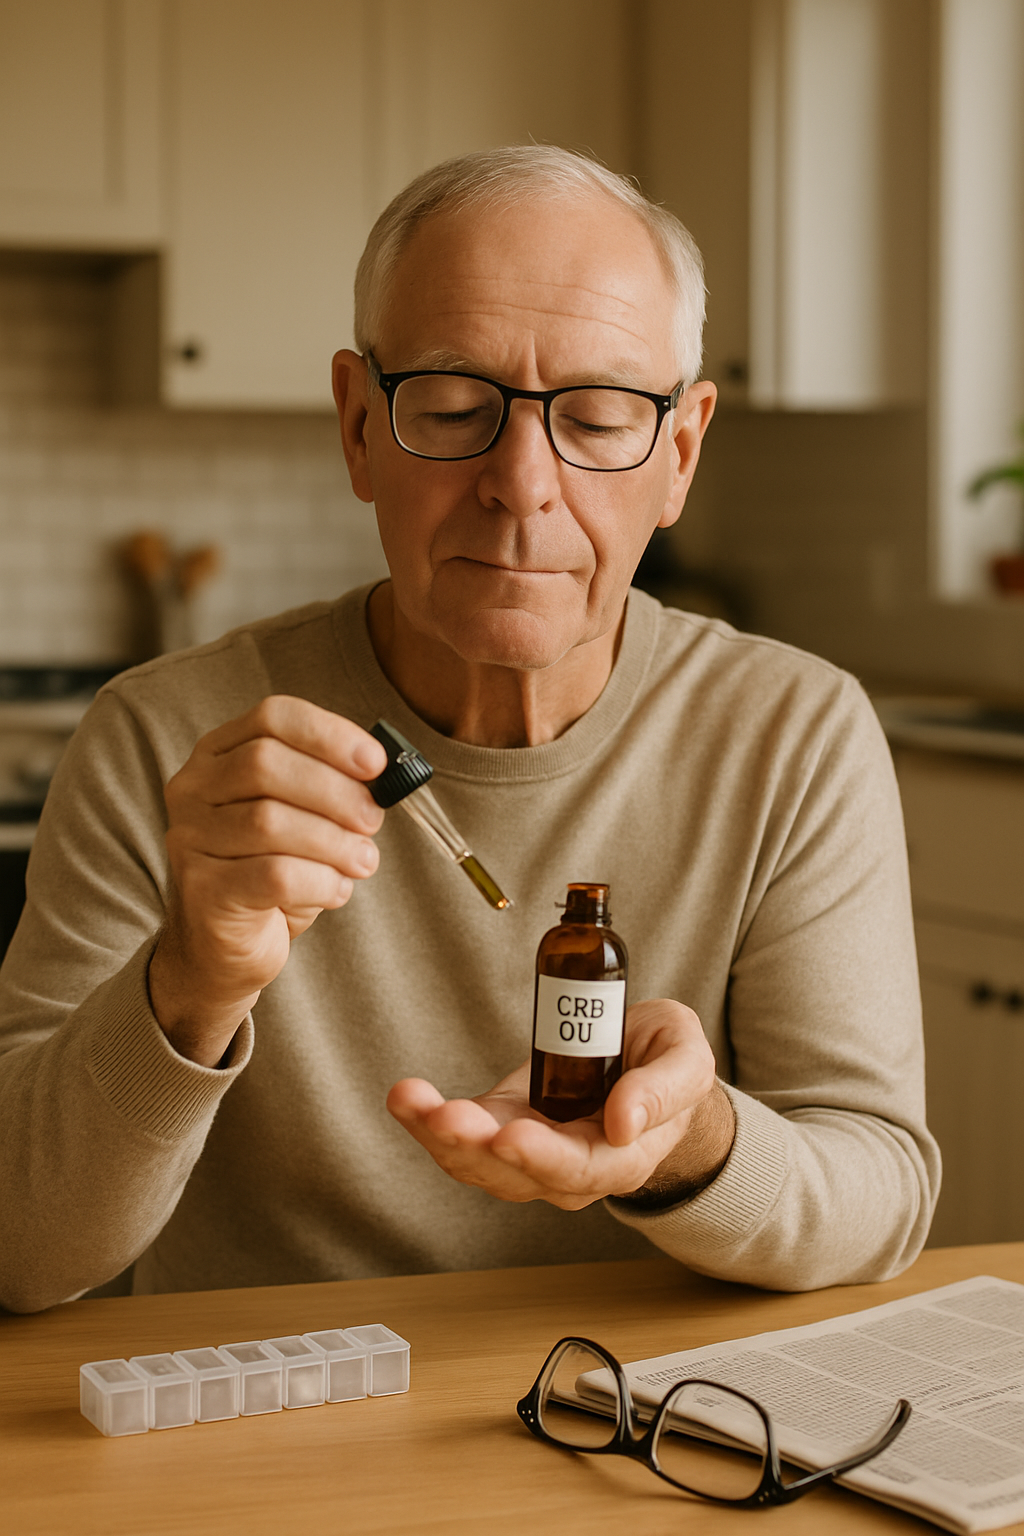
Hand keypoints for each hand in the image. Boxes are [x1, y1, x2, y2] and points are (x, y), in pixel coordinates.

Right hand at [150, 697, 386, 1065]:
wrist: (225, 945)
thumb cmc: (270, 871)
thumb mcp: (302, 817)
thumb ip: (333, 788)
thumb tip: (385, 778)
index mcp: (218, 754)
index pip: (272, 717)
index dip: (329, 735)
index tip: (376, 763)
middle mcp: (193, 789)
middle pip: (265, 764)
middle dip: (334, 791)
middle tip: (372, 819)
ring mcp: (189, 838)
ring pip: (269, 822)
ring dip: (333, 841)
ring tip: (363, 860)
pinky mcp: (202, 890)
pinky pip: (273, 875)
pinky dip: (320, 881)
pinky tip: (336, 890)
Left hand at [387, 1000, 733, 1210]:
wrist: (649, 1065)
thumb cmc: (669, 1064)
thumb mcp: (687, 1061)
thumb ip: (664, 1091)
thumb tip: (624, 1122)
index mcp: (620, 1159)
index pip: (578, 1170)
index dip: (541, 1157)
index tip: (510, 1136)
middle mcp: (568, 1168)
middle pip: (514, 1174)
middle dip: (475, 1147)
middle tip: (446, 1116)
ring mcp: (530, 1150)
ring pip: (477, 1162)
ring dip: (439, 1134)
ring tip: (411, 1100)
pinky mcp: (502, 1124)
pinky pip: (461, 1134)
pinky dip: (427, 1119)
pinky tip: (406, 1097)